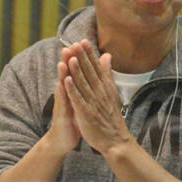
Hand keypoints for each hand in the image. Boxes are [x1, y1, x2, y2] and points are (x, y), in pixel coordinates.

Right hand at [45, 54, 80, 155]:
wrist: (63, 139)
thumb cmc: (73, 117)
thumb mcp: (80, 99)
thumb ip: (83, 85)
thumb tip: (88, 72)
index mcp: (73, 89)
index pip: (76, 70)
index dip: (79, 57)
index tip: (82, 43)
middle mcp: (66, 93)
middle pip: (67, 74)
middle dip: (69, 60)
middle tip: (70, 46)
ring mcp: (62, 102)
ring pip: (62, 85)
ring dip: (62, 73)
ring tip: (64, 61)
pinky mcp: (61, 113)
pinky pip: (61, 102)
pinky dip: (62, 93)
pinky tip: (61, 84)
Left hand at [62, 40, 132, 154]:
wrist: (115, 140)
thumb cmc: (111, 116)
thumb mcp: (111, 91)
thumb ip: (106, 73)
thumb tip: (107, 56)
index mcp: (105, 87)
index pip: (96, 67)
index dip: (90, 54)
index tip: (84, 41)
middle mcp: (100, 93)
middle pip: (90, 72)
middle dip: (82, 57)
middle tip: (76, 43)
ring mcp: (93, 103)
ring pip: (83, 83)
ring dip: (76, 70)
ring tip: (70, 57)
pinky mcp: (86, 114)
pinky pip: (78, 100)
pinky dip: (72, 90)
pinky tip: (66, 80)